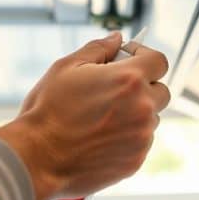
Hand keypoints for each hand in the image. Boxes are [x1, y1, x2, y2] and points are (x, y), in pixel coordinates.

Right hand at [0, 32, 170, 199]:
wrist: (37, 158)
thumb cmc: (48, 111)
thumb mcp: (67, 68)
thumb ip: (98, 49)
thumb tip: (116, 39)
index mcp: (129, 79)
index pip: (158, 61)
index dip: (144, 56)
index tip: (130, 59)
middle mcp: (143, 108)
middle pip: (161, 91)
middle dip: (144, 87)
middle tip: (116, 90)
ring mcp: (142, 137)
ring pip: (151, 120)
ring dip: (135, 115)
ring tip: (102, 118)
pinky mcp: (136, 160)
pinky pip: (140, 143)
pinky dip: (127, 138)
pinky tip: (100, 138)